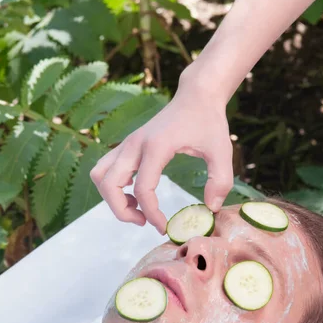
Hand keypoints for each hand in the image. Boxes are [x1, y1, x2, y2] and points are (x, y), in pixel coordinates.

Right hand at [89, 81, 233, 234]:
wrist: (196, 95)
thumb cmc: (208, 121)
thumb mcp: (222, 150)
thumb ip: (220, 180)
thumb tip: (211, 209)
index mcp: (156, 147)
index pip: (143, 189)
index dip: (151, 214)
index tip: (164, 227)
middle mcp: (135, 144)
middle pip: (108, 184)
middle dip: (121, 210)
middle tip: (144, 222)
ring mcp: (128, 143)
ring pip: (100, 175)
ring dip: (111, 197)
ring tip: (136, 208)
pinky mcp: (127, 145)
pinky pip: (106, 168)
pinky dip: (112, 185)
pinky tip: (135, 191)